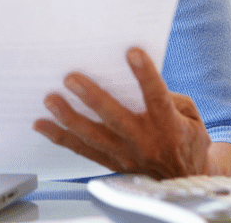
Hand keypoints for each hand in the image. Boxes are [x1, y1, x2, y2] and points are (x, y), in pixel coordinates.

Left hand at [33, 47, 211, 178]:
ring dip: (69, 117)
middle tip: (70, 78)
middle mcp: (145, 142)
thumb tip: (135, 77)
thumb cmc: (186, 137)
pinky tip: (41, 124)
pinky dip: (60, 137)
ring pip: (93, 136)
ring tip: (50, 99)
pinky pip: (82, 150)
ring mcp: (126, 155)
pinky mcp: (112, 163)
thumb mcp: (189, 114)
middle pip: (116, 119)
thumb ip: (167, 96)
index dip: (146, 75)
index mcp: (169, 126)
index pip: (157, 97)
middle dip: (92, 97)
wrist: (185, 178)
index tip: (132, 52)